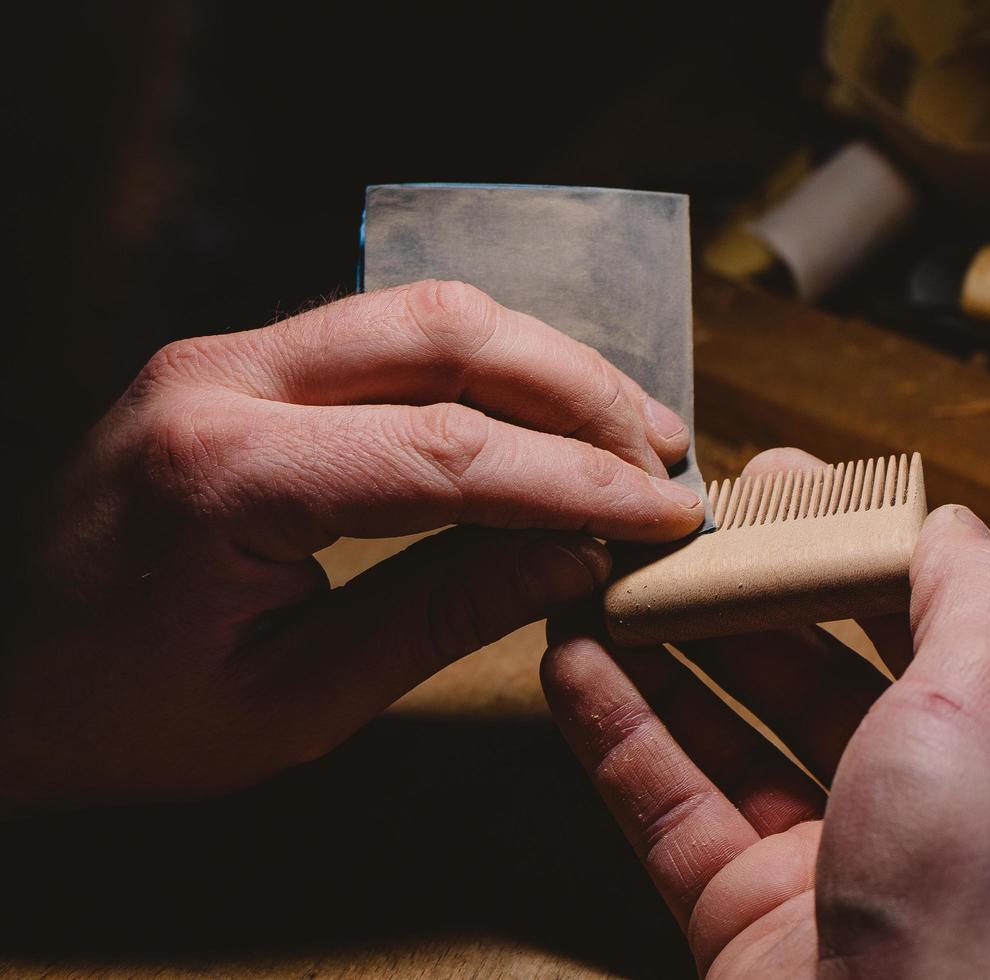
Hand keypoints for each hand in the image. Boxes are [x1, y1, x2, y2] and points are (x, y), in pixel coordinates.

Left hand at [3, 280, 702, 803]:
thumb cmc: (120, 714)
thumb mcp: (295, 700)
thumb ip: (444, 614)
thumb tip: (574, 560)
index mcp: (225, 476)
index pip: (450, 452)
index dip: (577, 483)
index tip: (662, 514)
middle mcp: (220, 380)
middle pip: (446, 335)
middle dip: (578, 392)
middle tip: (660, 455)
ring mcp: (223, 355)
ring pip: (422, 311)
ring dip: (540, 364)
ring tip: (623, 428)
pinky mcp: (236, 361)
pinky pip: (384, 333)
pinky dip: (481, 367)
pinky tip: (536, 411)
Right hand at [541, 449, 989, 978]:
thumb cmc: (976, 903)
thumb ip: (974, 598)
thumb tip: (946, 519)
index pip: (916, 620)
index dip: (846, 547)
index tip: (779, 486)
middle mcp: (917, 806)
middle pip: (809, 668)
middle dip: (740, 592)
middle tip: (675, 526)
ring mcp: (823, 861)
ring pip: (724, 732)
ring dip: (661, 652)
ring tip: (601, 580)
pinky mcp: (739, 913)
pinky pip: (665, 803)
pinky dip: (617, 732)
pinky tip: (571, 665)